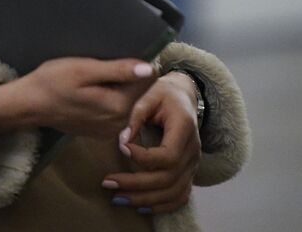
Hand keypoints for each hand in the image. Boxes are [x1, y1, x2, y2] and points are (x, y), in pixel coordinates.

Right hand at [0, 57, 154, 138]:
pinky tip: (92, 91)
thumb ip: (118, 70)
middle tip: (103, 67)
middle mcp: (119, 123)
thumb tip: (149, 69)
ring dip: (119, 86)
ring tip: (96, 78)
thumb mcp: (84, 69)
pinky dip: (110, 97)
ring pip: (130, 99)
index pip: (149, 78)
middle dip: (128, 76)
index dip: (138, 63)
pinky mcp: (103, 131)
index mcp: (118, 107)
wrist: (28, 105)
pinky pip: (118, 108)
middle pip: (140, 89)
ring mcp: (111, 130)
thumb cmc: (53, 81)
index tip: (120, 57)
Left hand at [104, 72, 201, 212]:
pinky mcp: (188, 172)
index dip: (143, 158)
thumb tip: (122, 140)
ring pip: (173, 192)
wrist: (182, 97)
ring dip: (144, 199)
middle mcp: (193, 149)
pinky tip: (140, 206)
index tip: (121, 148)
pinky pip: (180, 196)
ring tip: (117, 197)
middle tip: (108, 182)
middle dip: (136, 184)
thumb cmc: (163, 94)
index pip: (168, 155)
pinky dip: (161, 206)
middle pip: (168, 178)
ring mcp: (193, 163)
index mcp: (185, 127)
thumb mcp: (149, 94)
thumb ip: (136, 114)